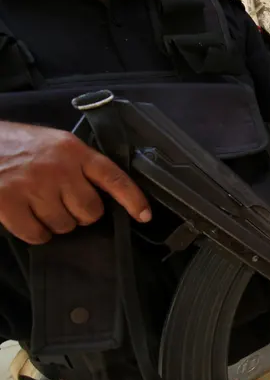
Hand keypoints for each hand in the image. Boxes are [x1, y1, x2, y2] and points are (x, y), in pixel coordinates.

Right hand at [0, 121, 150, 243]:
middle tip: (61, 202)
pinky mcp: (9, 204)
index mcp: (73, 150)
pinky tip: (25, 217)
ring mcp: (34, 186)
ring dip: (55, 223)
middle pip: (91, 211)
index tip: (144, 216)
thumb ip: (77, 164)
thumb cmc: (12, 145)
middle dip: (80, 213)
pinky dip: (35, 233)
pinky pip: (38, 235)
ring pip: (65, 225)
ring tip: (38, 205)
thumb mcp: (51, 144)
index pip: (113, 177)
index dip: (133, 199)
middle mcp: (59, 168)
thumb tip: (102, 194)